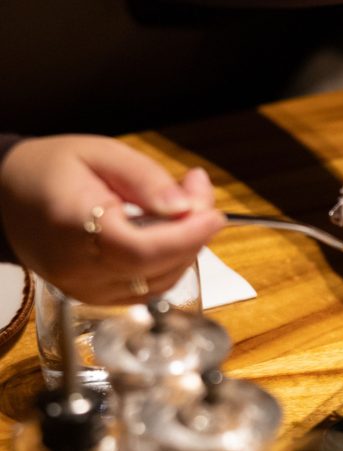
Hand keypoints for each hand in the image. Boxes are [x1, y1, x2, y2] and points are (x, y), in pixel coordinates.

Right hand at [0, 135, 224, 304]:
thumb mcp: (101, 154)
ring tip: (182, 205)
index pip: (142, 250)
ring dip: (186, 248)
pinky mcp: (96, 296)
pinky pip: (149, 288)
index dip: (187, 236)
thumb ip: (146, 180)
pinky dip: (170, 262)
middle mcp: (78, 268)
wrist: (9, 196)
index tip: (214, 214)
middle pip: (158, 268)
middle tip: (197, 192)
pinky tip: (169, 232)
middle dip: (193, 234)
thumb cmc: (53, 170)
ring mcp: (86, 289)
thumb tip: (185, 208)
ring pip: (160, 282)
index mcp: (74, 227)